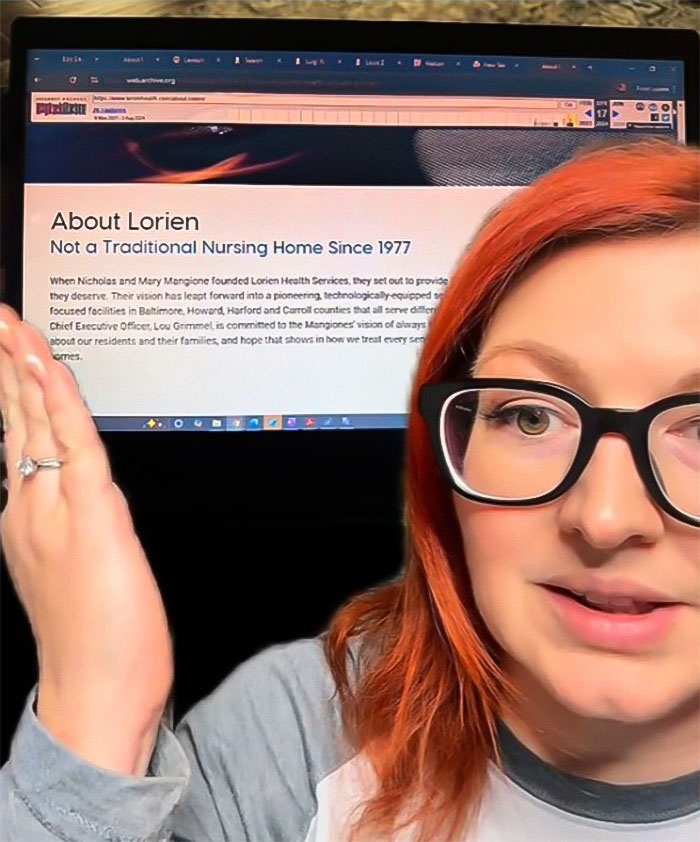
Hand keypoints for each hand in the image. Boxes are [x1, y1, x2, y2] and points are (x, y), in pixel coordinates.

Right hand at [0, 305, 172, 773]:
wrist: (96, 694)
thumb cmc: (92, 638)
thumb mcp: (70, 568)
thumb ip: (65, 522)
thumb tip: (73, 487)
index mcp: (28, 515)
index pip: (16, 434)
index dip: (10, 387)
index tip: (5, 346)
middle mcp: (30, 506)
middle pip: (16, 419)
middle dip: (7, 363)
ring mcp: (53, 512)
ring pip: (37, 424)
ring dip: (25, 368)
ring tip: (10, 324)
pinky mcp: (91, 520)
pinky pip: (75, 446)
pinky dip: (61, 403)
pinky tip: (48, 369)